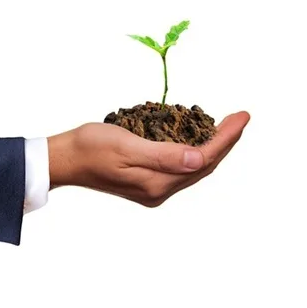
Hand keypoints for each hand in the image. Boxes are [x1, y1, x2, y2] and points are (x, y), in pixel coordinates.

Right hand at [47, 111, 249, 206]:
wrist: (63, 160)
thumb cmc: (89, 147)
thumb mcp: (126, 145)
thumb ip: (165, 155)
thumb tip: (201, 159)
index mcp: (157, 183)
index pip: (204, 158)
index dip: (226, 137)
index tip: (243, 116)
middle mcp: (160, 191)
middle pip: (205, 165)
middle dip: (226, 140)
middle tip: (242, 117)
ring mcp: (155, 189)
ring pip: (196, 167)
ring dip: (214, 146)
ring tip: (229, 125)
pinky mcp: (149, 183)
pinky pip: (182, 167)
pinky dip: (196, 151)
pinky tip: (201, 138)